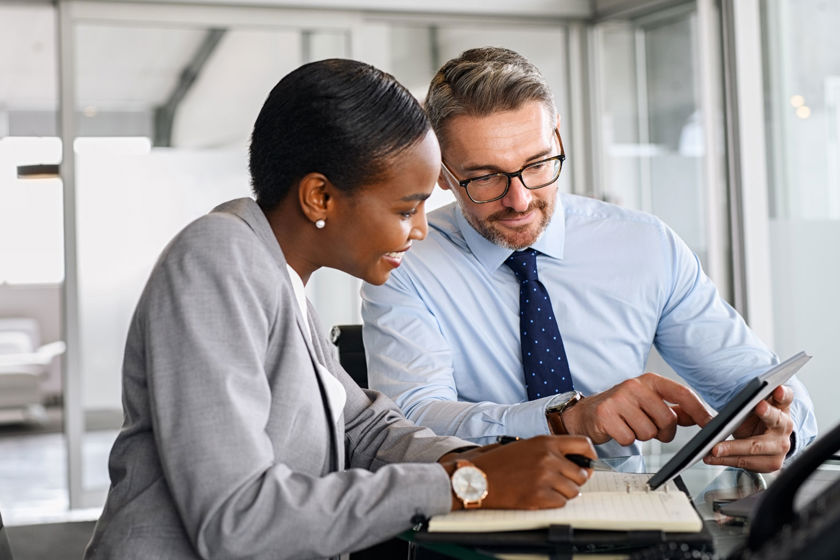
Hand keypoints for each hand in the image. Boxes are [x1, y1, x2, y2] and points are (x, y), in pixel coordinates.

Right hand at [440, 435, 596, 509]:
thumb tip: (577, 461)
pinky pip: (561, 503)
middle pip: (582, 473)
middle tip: (562, 482)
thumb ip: (550, 449)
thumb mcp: (525, 445)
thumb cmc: (498, 463)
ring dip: (564, 493)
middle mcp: (548, 458)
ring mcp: (545, 477)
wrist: (476, 478)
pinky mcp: (539, 496)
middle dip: (575, 480)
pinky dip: (553, 503)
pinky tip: (538, 496)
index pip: (583, 444)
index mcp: (545, 442)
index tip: (588, 463)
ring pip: (573, 491)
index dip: (589, 456)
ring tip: (546, 489)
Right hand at [562, 373, 712, 445]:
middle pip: (667, 419)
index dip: (700, 411)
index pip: (682, 393)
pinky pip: (629, 439)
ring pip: (649, 432)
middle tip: (650, 428)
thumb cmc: (621, 408)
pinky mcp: (605, 415)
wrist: (586, 413)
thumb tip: (700, 416)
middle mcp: (634, 386)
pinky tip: (618, 430)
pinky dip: (626, 439)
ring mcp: (618, 399)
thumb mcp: (648, 403)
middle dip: (663, 431)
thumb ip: (674, 409)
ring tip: (630, 426)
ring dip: (642, 436)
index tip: (711, 424)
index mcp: (649, 380)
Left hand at [704, 385, 793, 471]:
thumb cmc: (754, 419)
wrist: (763, 442)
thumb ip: (739, 401)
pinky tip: (711, 457)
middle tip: (758, 407)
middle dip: (767, 413)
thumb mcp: (749, 407)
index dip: (783, 393)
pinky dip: (726, 460)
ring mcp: (781, 446)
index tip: (778, 389)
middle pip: (776, 420)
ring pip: (756, 446)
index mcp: (780, 406)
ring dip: (732, 448)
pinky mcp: (772, 463)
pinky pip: (746, 462)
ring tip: (714, 448)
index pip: (785, 397)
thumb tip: (709, 399)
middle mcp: (785, 426)